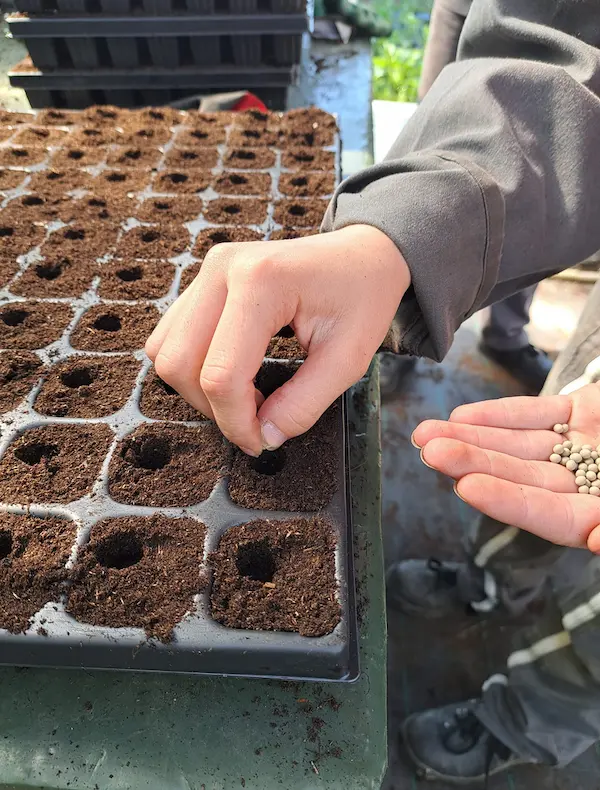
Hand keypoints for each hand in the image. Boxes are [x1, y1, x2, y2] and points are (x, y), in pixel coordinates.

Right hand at [145, 225, 409, 455]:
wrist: (362, 254)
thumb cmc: (363, 298)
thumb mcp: (348, 359)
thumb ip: (304, 404)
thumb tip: (264, 437)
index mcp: (261, 282)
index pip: (221, 374)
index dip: (235, 422)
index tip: (261, 442)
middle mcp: (223, 269)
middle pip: (180, 364)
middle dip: (213, 409)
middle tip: (255, 423)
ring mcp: (207, 270)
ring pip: (166, 351)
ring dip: (198, 389)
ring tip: (247, 396)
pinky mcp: (203, 279)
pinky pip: (172, 335)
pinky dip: (194, 367)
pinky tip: (235, 372)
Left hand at [412, 383, 599, 552]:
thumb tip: (597, 543)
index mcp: (598, 513)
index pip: (549, 515)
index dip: (508, 501)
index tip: (467, 487)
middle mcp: (585, 485)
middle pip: (521, 477)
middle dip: (474, 464)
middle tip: (431, 453)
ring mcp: (581, 447)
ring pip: (519, 444)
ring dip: (474, 438)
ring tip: (427, 434)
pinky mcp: (581, 413)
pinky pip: (536, 413)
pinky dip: (500, 414)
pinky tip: (462, 416)